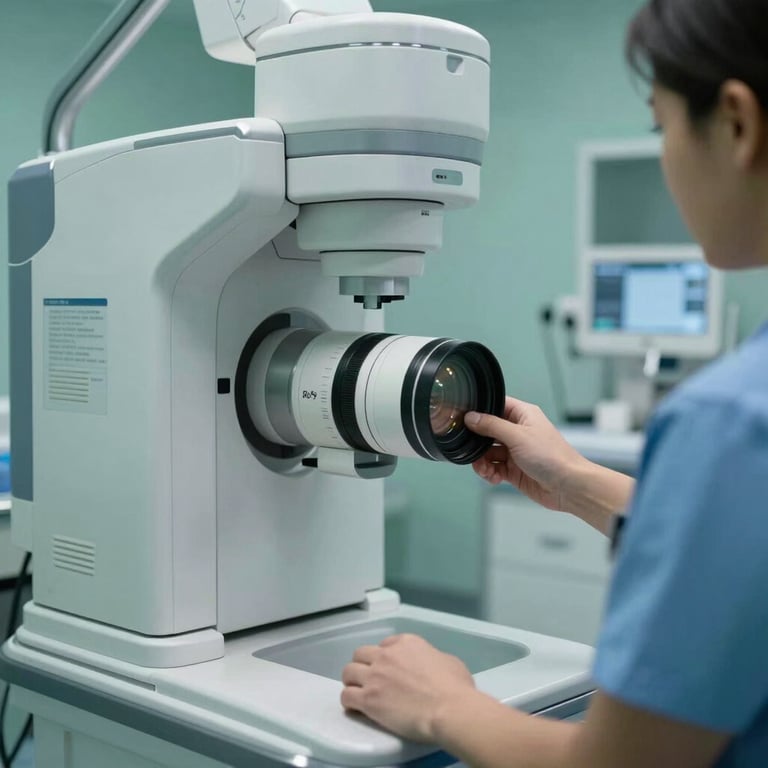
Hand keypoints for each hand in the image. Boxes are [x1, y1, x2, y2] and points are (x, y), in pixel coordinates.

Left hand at [341, 634, 475, 742]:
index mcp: (406, 643)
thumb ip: (433, 658)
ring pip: (348, 672)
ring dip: (352, 681)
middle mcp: (387, 655)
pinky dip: (349, 701)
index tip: (389, 668)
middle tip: (370, 679)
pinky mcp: (368, 699)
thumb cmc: (455, 687)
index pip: (385, 644)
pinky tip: (355, 707)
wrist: (448, 708)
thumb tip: (431, 667)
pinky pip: (346, 696)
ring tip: (358, 692)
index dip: (385, 656)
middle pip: (361, 654)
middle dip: (363, 665)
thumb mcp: (449, 661)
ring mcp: (375, 676)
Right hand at [465, 397, 589, 511]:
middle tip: (474, 451)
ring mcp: (515, 451)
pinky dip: (489, 473)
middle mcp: (518, 431)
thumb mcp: (518, 436)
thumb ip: (492, 425)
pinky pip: (493, 468)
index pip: (496, 406)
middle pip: (487, 432)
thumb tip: (471, 417)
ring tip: (486, 469)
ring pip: (487, 452)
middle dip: (478, 443)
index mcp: (523, 415)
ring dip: (482, 462)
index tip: (466, 420)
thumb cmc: (553, 457)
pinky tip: (494, 477)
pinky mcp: (514, 469)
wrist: (568, 486)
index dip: (480, 412)